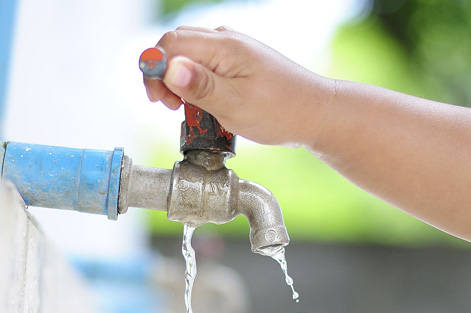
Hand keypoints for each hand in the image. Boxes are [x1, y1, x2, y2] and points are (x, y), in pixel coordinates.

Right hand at [143, 26, 334, 147]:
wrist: (315, 113)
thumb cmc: (281, 111)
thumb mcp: (235, 104)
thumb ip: (199, 86)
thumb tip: (168, 68)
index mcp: (224, 46)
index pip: (170, 44)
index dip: (155, 70)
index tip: (159, 99)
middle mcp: (226, 40)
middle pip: (175, 45)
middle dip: (163, 75)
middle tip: (171, 106)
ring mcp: (232, 49)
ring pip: (188, 55)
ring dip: (178, 80)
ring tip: (187, 108)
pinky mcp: (236, 62)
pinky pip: (203, 64)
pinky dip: (194, 82)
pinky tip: (202, 103)